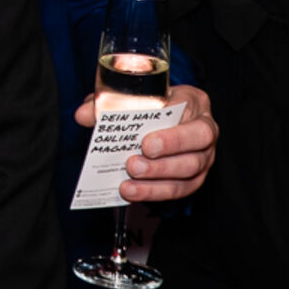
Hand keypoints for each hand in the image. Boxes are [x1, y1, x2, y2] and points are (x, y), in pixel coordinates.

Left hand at [74, 83, 217, 202]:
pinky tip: (132, 192)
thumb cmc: (152, 103)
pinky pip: (179, 189)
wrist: (162, 116)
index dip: (172, 135)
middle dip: (163, 159)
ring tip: (129, 180)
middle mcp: (205, 130)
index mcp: (194, 102)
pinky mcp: (194, 178)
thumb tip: (83, 114)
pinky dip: (153, 192)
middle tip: (133, 163)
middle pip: (195, 149)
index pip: (191, 116)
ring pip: (189, 172)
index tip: (144, 142)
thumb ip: (110, 102)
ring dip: (156, 179)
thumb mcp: (134, 95)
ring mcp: (203, 156)